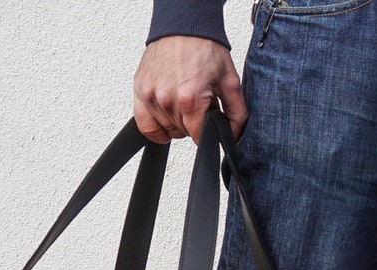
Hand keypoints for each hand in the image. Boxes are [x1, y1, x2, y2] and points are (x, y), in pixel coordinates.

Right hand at [133, 36, 247, 144]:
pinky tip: (165, 119)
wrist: (184, 26)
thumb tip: (233, 137)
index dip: (206, 132)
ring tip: (182, 100)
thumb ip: (236, 113)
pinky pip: (144, 125)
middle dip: (192, 123)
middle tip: (196, 102)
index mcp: (190, 98)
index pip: (198, 137)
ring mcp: (151, 96)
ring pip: (166, 130)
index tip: (207, 118)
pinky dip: (155, 128)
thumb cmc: (204, 48)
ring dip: (175, 122)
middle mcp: (167, 99)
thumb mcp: (229, 81)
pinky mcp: (140, 91)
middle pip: (182, 133)